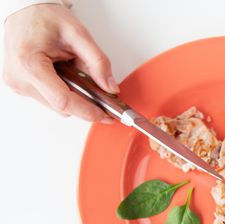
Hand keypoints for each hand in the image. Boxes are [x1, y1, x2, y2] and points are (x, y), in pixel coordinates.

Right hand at [2, 4, 117, 122]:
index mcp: (30, 64)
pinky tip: (63, 75)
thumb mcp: (78, 34)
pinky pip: (49, 100)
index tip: (105, 115)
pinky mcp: (20, 87)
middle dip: (84, 101)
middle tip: (98, 88)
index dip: (88, 111)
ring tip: (72, 72)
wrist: (24, 10)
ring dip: (72, 94)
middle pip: (62, 107)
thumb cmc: (44, 17)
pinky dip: (63, 91)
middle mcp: (19, 78)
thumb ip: (98, 62)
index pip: (63, 100)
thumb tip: (110, 87)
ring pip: (57, 106)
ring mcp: (17, 85)